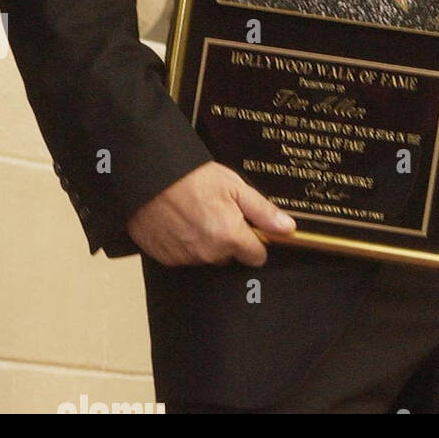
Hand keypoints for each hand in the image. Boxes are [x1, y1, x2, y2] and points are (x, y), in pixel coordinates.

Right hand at [125, 160, 295, 266]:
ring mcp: (186, 258)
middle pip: (231, 256)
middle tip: (220, 211)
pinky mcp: (166, 258)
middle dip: (231, 239)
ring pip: (208, 256)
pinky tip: (182, 222)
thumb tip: (287, 228)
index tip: (251, 227)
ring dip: (207, 241)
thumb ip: (263, 212)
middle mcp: (209, 253)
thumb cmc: (192, 178)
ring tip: (198, 213)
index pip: (257, 257)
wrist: (151, 178)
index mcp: (230, 237)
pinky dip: (186, 243)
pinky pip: (186, 256)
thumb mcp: (236, 187)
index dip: (256, 240)